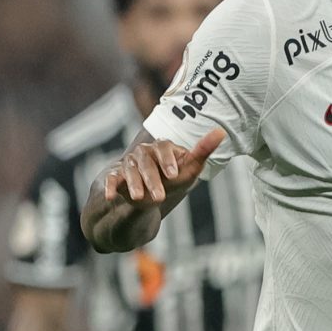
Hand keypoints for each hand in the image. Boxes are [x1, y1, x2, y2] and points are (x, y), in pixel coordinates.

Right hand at [99, 128, 224, 210]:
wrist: (150, 194)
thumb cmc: (174, 178)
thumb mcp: (190, 168)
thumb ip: (203, 151)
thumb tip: (221, 131)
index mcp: (162, 147)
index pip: (163, 148)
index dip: (167, 160)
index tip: (173, 175)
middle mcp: (143, 152)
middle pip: (145, 161)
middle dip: (152, 179)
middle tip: (159, 197)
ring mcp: (128, 164)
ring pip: (129, 170)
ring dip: (133, 184)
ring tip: (139, 199)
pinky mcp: (116, 176)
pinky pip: (111, 178)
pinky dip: (110, 186)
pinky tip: (111, 197)